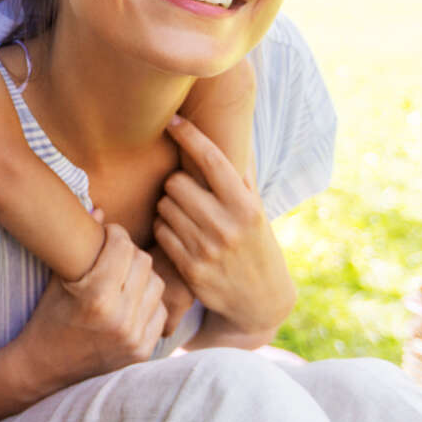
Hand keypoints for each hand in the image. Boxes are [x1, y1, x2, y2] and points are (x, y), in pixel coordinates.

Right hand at [17, 224, 166, 390]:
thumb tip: (101, 209)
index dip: (116, 233)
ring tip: (124, 275)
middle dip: (130, 251)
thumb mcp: (58, 280)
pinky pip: (160, 312)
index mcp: (96, 297)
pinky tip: (130, 299)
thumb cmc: (46, 318)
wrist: (44, 368)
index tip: (108, 232)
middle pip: (144, 263)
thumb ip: (82, 245)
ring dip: (143, 275)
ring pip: (157, 285)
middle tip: (116, 251)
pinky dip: (148, 301)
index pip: (123, 247)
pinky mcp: (143, 350)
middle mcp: (120, 317)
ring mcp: (134, 337)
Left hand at [157, 115, 295, 336]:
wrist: (261, 301)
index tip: (173, 120)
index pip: (213, 160)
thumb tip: (232, 132)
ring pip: (164, 206)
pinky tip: (180, 235)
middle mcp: (228, 225)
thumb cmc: (255, 245)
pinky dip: (164, 229)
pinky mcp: (190, 268)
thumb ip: (241, 178)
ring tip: (187, 218)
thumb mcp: (256, 212)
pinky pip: (160, 232)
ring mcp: (207, 248)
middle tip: (188, 196)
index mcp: (246, 206)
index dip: (190, 135)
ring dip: (168, 207)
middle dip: (177, 186)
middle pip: (175, 183)